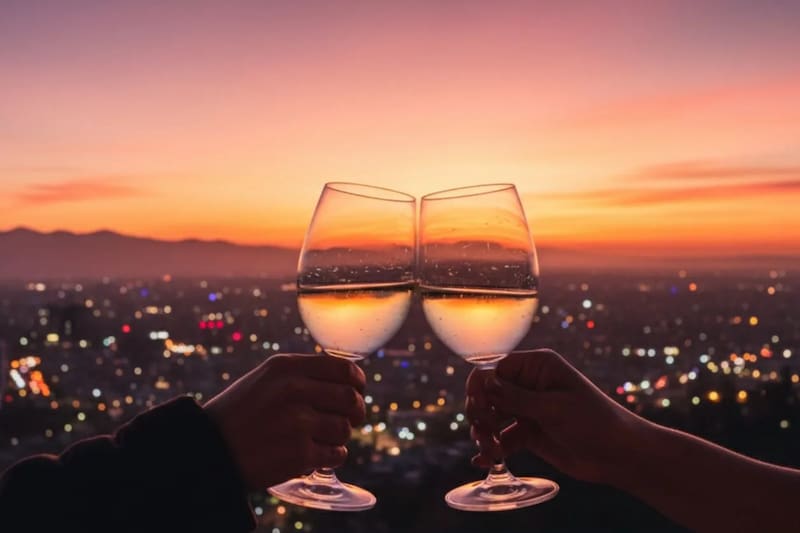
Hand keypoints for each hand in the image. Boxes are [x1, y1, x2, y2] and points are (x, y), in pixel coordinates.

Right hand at [204, 353, 365, 489]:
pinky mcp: (299, 454)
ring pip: (345, 429)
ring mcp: (298, 423)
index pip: (343, 369)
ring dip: (340, 436)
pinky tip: (316, 455)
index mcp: (286, 368)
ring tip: (322, 439)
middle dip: (356, 411)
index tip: (358, 390)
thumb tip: (346, 379)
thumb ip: (302, 375)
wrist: (207, 450)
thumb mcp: (265, 379)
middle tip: (351, 418)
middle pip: (351, 399)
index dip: (358, 382)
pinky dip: (332, 456)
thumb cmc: (239, 414)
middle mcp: (294, 391)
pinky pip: (336, 454)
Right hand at [467, 349, 644, 484]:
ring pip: (492, 417)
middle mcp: (529, 384)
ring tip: (491, 452)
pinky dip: (493, 448)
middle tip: (483, 434)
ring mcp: (528, 409)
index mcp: (537, 366)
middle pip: (488, 393)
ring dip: (485, 434)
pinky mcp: (530, 433)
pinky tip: (484, 461)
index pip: (494, 368)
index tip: (477, 407)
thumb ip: (515, 398)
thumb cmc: (594, 422)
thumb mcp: (553, 408)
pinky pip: (503, 438)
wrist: (620, 455)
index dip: (480, 386)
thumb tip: (482, 384)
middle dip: (481, 413)